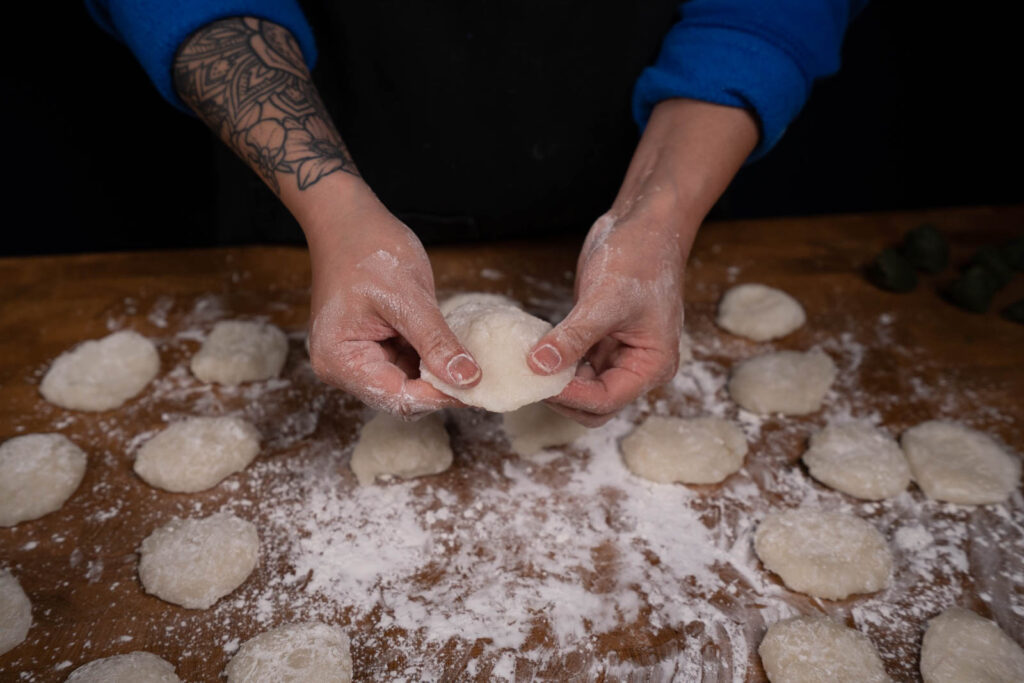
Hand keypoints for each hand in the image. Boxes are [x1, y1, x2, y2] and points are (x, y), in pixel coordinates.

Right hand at [305, 188, 480, 417]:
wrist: (347, 218)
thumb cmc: (368, 248)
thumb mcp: (408, 295)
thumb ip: (436, 341)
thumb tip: (468, 379)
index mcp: (341, 360)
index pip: (398, 397)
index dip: (440, 396)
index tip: (481, 389)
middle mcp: (343, 368)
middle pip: (401, 397)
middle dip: (440, 389)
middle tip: (484, 379)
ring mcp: (357, 359)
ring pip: (407, 385)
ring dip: (438, 376)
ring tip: (473, 364)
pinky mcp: (372, 348)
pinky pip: (406, 365)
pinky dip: (431, 360)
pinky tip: (454, 351)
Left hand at [529, 194, 687, 425]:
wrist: (644, 225)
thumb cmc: (640, 257)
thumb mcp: (604, 299)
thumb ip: (573, 336)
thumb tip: (539, 365)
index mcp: (652, 364)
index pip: (607, 399)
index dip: (572, 396)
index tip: (539, 381)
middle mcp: (637, 366)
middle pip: (595, 405)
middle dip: (563, 397)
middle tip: (528, 379)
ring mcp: (618, 354)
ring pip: (582, 389)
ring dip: (556, 383)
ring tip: (526, 368)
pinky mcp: (600, 340)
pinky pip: (575, 365)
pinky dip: (555, 363)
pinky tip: (534, 353)